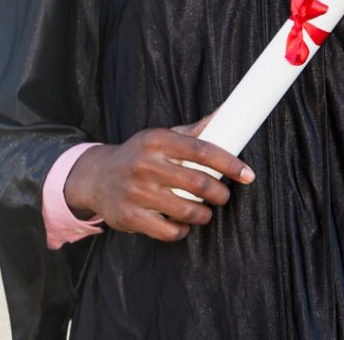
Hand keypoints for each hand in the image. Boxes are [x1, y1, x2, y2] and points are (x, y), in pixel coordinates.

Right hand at [62, 112, 255, 242]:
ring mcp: (136, 192)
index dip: (229, 163)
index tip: (247, 174)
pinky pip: (169, 231)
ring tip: (204, 210)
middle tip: (222, 195)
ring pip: (187, 210)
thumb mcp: (161, 137)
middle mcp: (144, 164)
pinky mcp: (130, 217)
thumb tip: (227, 113)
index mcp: (155, 140)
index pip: (201, 149)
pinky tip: (181, 223)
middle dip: (219, 193)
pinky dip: (182, 230)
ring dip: (203, 214)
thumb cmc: (139, 155)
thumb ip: (194, 131)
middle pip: (198, 182)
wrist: (96, 176)